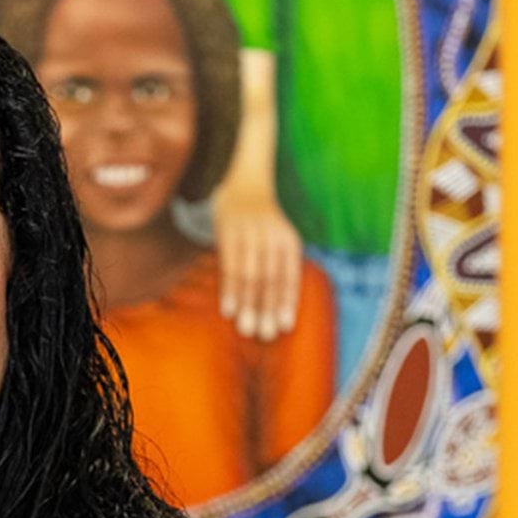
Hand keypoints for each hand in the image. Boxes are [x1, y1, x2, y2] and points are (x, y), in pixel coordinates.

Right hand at [213, 193, 302, 341]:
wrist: (244, 182)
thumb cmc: (261, 222)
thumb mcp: (276, 239)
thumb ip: (277, 266)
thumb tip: (273, 307)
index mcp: (289, 242)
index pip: (289, 277)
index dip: (287, 302)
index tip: (284, 328)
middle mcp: (273, 238)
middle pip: (271, 280)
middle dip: (266, 309)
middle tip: (263, 335)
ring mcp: (251, 234)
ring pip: (251, 276)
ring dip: (248, 304)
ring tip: (245, 328)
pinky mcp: (230, 231)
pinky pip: (230, 266)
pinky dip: (230, 289)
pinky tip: (228, 309)